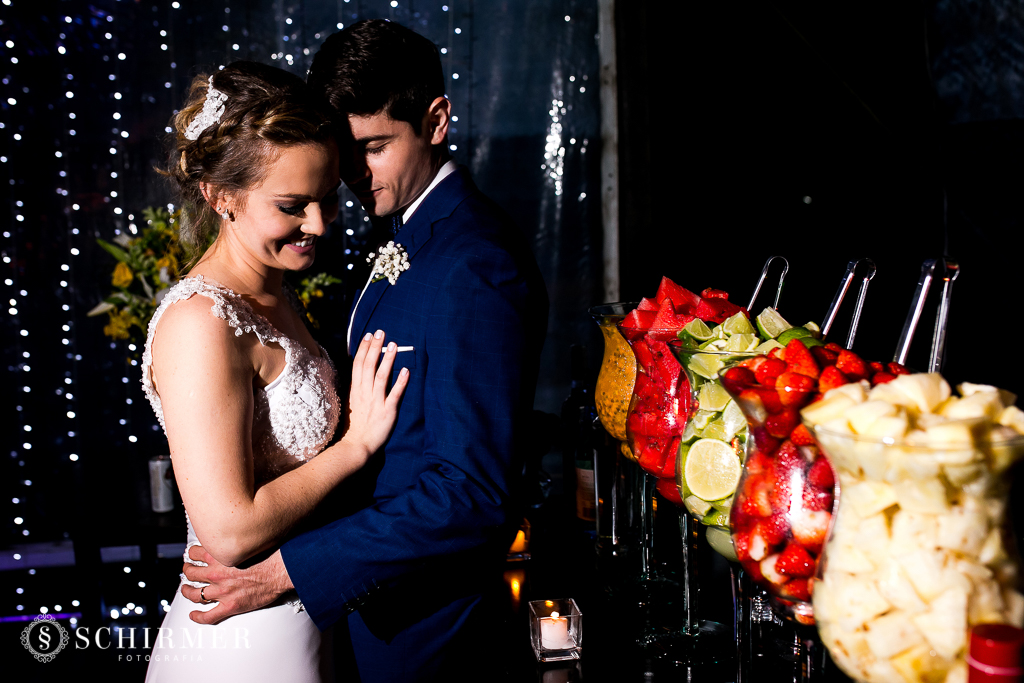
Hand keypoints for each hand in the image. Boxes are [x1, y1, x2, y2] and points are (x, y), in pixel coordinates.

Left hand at [180, 546, 292, 624]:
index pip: (195, 553)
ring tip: (186, 590)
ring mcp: (222, 592)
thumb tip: (233, 537)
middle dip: (187, 571)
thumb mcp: (248, 542)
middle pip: (191, 573)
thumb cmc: (270, 556)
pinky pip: (208, 616)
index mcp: (220, 557)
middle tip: (187, 571)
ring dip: (187, 592)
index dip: (191, 554)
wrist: (281, 571)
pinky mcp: (230, 606)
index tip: (192, 555)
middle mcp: (217, 574)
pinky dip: (198, 617)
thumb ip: (235, 543)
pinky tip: (193, 615)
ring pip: (195, 594)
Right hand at [344, 330, 408, 460]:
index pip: (359, 365)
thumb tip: (363, 372)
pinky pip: (394, 395)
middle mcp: (365, 393)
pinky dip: (400, 382)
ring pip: (381, 377)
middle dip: (375, 348)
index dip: (364, 349)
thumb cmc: (356, 426)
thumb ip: (359, 387)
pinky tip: (406, 371)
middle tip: (381, 332)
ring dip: (387, 360)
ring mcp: (376, 402)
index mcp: (356, 390)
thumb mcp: (354, 402)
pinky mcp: (387, 411)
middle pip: (369, 366)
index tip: (369, 335)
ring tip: (393, 345)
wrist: (357, 446)